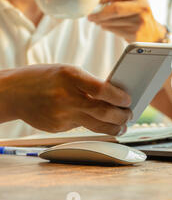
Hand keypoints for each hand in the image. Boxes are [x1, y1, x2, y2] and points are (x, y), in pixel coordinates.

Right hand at [0, 65, 131, 134]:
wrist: (13, 92)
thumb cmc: (46, 78)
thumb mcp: (68, 72)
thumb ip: (89, 83)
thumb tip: (116, 97)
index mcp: (71, 76)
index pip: (103, 89)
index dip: (120, 97)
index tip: (129, 100)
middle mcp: (67, 96)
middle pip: (103, 111)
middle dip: (122, 115)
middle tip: (130, 115)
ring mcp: (61, 114)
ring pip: (96, 126)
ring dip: (114, 127)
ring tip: (122, 126)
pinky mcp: (57, 127)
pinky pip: (81, 127)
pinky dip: (92, 124)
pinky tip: (96, 121)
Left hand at [88, 0, 165, 42]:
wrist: (152, 33)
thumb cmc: (137, 15)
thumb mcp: (131, 0)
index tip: (91, 1)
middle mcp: (143, 6)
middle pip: (115, 8)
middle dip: (100, 13)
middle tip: (90, 16)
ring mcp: (141, 21)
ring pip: (113, 21)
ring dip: (101, 22)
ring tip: (98, 21)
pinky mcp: (137, 34)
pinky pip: (116, 30)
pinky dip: (108, 28)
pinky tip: (108, 27)